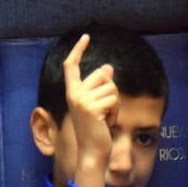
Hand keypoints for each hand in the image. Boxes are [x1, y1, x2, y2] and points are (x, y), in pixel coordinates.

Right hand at [62, 34, 118, 186]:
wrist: (92, 150)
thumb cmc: (97, 129)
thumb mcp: (99, 105)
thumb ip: (101, 87)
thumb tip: (108, 67)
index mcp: (72, 92)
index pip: (71, 66)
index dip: (78, 50)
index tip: (86, 36)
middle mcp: (74, 94)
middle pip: (103, 75)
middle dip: (112, 90)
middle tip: (105, 111)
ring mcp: (81, 100)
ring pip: (112, 88)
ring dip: (115, 104)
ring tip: (106, 118)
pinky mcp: (91, 107)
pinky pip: (114, 100)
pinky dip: (116, 112)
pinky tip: (108, 122)